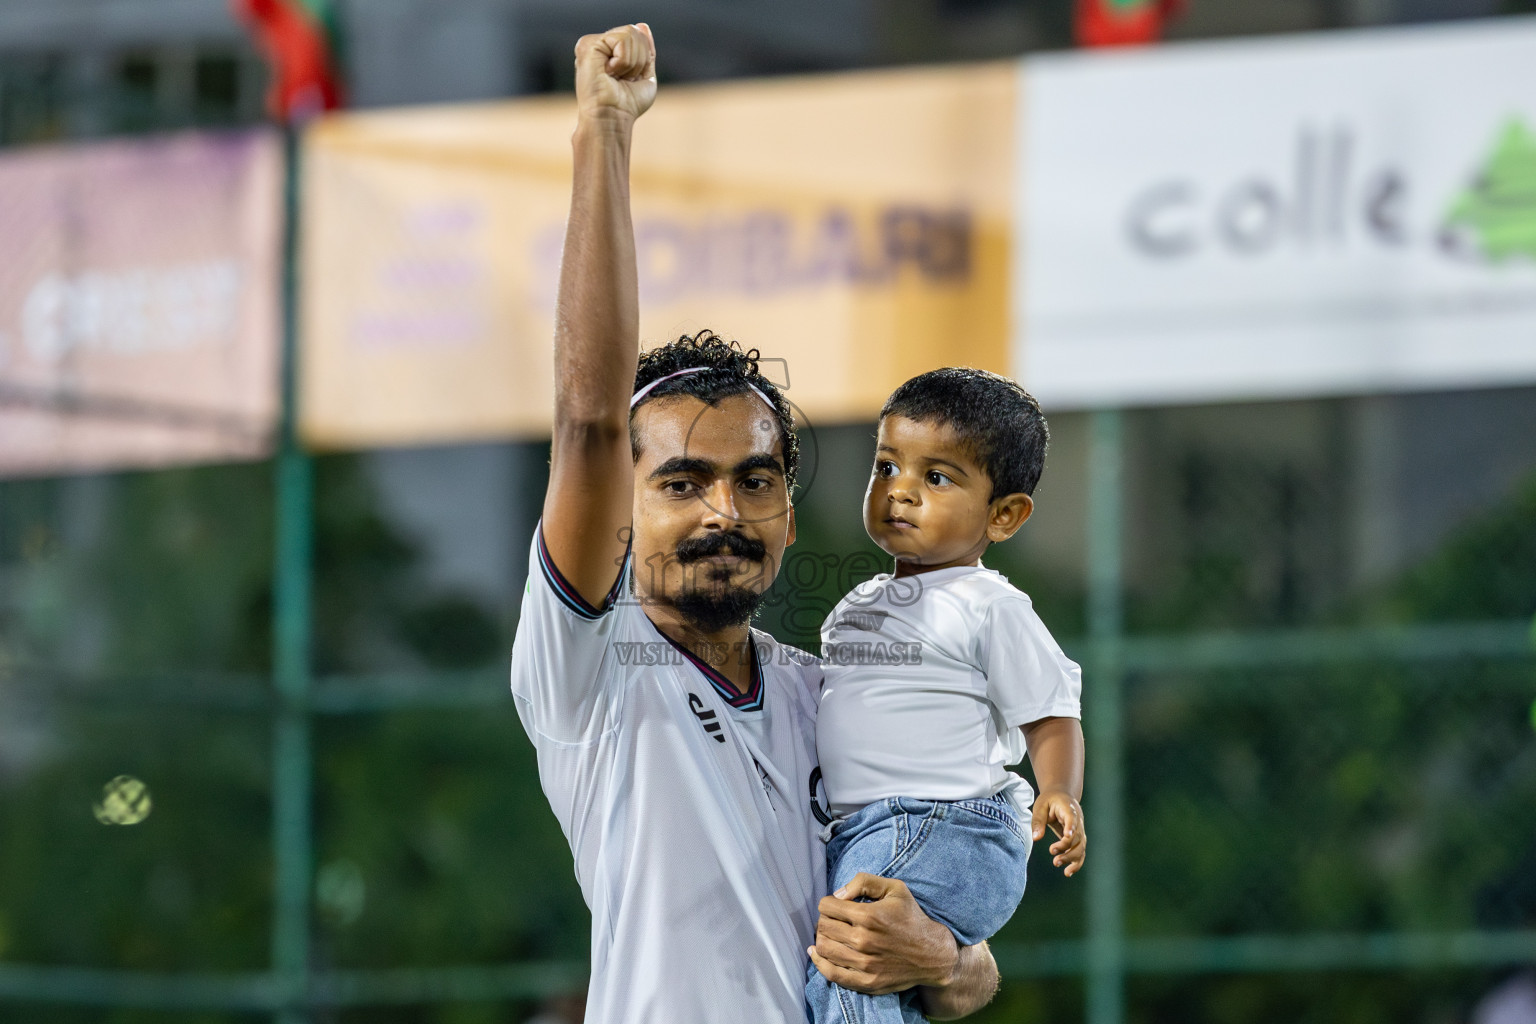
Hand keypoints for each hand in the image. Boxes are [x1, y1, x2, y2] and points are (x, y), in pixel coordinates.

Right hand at [573, 24, 655, 124]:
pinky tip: (609, 73)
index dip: (643, 59)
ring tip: (616, 77)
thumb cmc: (627, 105)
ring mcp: (593, 44)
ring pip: (631, 34)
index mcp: (611, 53)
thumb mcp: (645, 75)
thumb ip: (646, 51)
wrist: (612, 118)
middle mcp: (600, 46)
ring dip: (632, 62)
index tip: (631, 79)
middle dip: (639, 59)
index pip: (638, 37)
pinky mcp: (588, 45)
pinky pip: (622, 39)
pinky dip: (624, 61)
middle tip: (624, 79)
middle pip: (636, 32)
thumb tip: (642, 25)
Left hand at [808, 873, 957, 995]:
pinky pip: (831, 973)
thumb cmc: (912, 918)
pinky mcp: (866, 982)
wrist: (933, 955)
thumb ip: (864, 882)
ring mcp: (865, 964)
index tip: (835, 905)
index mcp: (869, 916)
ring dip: (821, 938)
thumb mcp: (895, 889)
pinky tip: (817, 954)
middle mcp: (864, 941)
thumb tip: (838, 894)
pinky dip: (819, 962)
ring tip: (829, 934)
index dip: (828, 903)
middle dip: (824, 919)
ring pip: (824, 949)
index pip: (827, 907)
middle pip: (823, 927)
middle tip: (832, 920)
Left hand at [1031, 789, 1085, 876]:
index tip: (1066, 835)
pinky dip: (1076, 862)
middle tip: (1053, 855)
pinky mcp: (1078, 838)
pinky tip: (1068, 872)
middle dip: (1066, 848)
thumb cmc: (1049, 800)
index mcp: (1069, 808)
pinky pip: (1080, 851)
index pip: (1072, 818)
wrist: (1062, 795)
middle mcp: (1078, 820)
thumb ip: (1038, 821)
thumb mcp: (1040, 806)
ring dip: (1071, 858)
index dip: (1071, 827)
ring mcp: (1080, 830)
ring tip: (1057, 864)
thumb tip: (1036, 838)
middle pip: (1077, 836)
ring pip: (1081, 846)